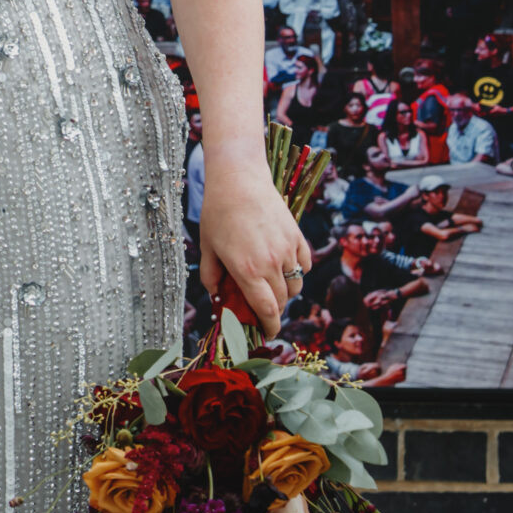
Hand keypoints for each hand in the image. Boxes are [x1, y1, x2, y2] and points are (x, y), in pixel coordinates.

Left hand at [198, 163, 309, 339]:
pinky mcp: (298, 237)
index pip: (267, 311)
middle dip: (273, 310)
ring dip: (285, 292)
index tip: (267, 333)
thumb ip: (211, 275)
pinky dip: (297, 271)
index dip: (269, 327)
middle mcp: (271, 264)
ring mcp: (287, 250)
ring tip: (270, 284)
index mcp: (248, 271)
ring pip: (296, 285)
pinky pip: (304, 265)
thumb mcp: (207, 246)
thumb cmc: (218, 212)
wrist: (239, 179)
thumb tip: (217, 296)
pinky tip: (283, 266)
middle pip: (282, 301)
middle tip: (261, 307)